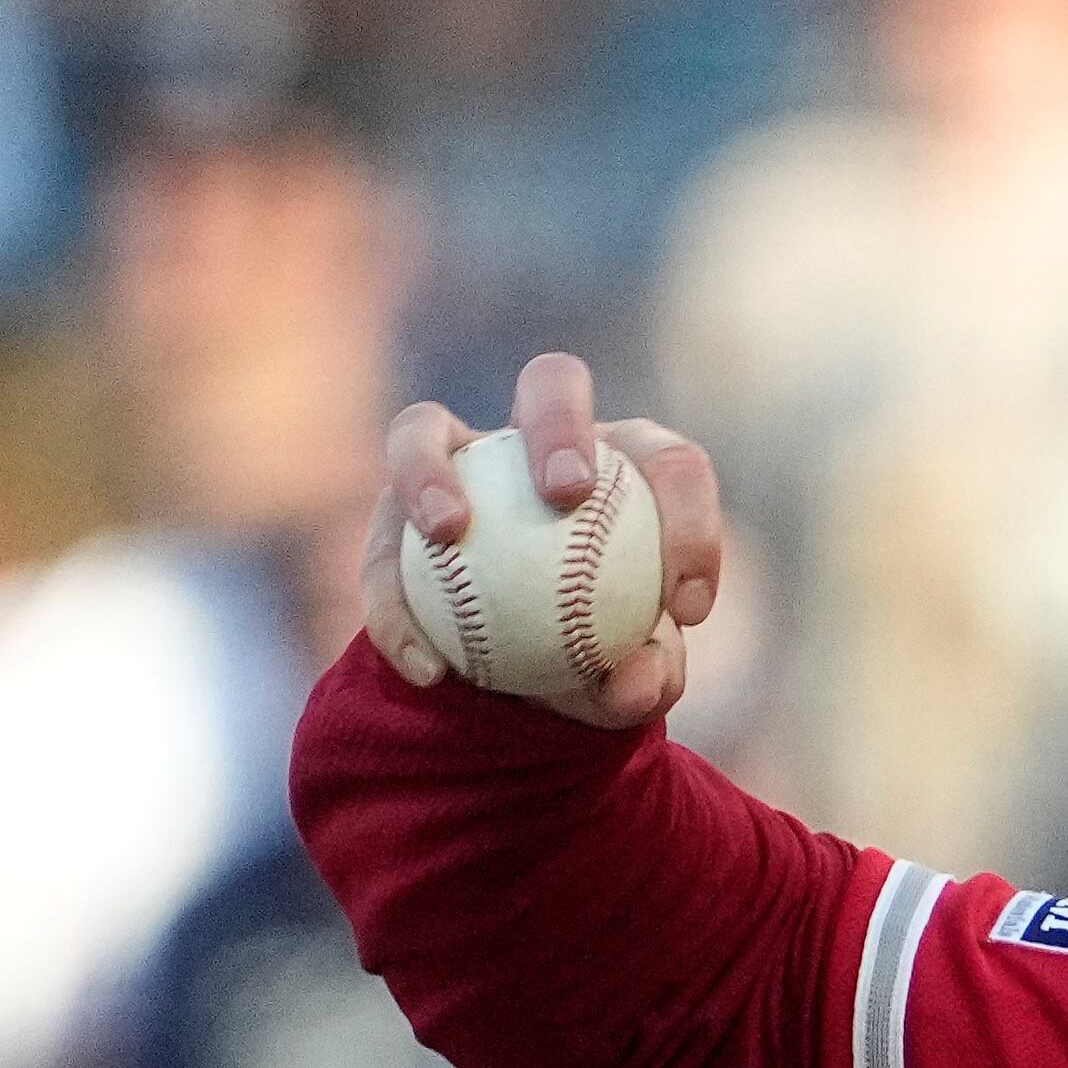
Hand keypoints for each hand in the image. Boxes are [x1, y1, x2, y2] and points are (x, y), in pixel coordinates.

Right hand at [359, 349, 726, 729]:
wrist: (522, 680)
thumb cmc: (600, 661)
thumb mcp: (635, 684)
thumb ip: (647, 680)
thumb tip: (634, 683)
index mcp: (628, 468)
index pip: (671, 464)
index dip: (689, 521)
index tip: (682, 608)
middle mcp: (538, 442)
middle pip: (550, 384)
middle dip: (558, 422)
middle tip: (566, 492)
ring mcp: (455, 461)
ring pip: (423, 427)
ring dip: (428, 470)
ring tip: (446, 531)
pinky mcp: (389, 508)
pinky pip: (378, 543)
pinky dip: (394, 605)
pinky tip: (425, 666)